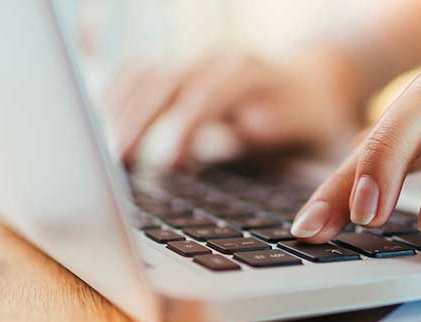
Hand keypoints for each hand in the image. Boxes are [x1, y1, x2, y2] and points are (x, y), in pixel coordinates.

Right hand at [105, 51, 359, 169]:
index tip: (170, 163)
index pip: (207, 92)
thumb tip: (246, 125)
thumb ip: (281, 124)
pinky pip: (137, 77)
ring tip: (106, 157)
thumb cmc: (315, 117)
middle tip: (118, 163)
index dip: (185, 127)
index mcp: (253, 71)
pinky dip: (116, 101)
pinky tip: (102, 131)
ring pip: (145, 76)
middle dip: (139, 121)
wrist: (317, 82)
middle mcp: (218, 60)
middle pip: (165, 81)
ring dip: (121, 114)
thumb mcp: (312, 126)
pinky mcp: (179, 72)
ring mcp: (195, 62)